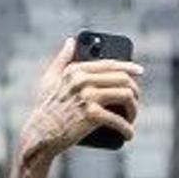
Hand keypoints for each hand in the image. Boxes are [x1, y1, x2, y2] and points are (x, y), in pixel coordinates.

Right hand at [16, 39, 142, 168]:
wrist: (39, 135)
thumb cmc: (45, 109)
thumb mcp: (49, 80)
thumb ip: (61, 59)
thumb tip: (71, 41)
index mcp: (76, 70)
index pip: (111, 64)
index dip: (128, 67)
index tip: (139, 71)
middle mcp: (83, 80)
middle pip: (123, 79)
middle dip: (134, 92)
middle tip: (133, 104)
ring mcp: (88, 97)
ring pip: (126, 96)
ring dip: (133, 110)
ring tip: (130, 119)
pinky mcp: (92, 115)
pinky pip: (118, 119)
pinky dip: (126, 129)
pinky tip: (128, 134)